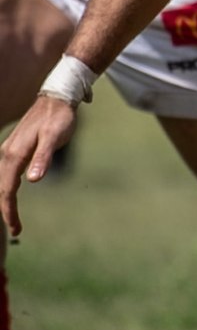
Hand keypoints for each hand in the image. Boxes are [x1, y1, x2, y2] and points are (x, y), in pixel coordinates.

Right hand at [0, 96, 76, 238]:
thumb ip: (43, 157)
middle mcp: (7, 154)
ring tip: (13, 219)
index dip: (9, 211)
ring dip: (6, 201)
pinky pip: (6, 174)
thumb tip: (32, 180)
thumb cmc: (58, 118)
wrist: (57, 99)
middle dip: (6, 210)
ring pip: (2, 182)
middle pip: (2, 188)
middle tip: (17, 230)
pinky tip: (12, 194)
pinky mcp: (15, 150)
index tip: (15, 229)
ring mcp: (9, 152)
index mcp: (14, 155)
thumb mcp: (54, 137)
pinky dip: (7, 189)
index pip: (7, 190)